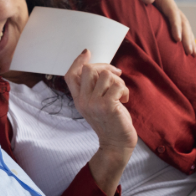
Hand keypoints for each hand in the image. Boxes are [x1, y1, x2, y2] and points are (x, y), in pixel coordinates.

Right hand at [65, 50, 136, 195]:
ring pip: (105, 75)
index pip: (70, 75)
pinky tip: (125, 100)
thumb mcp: (95, 105)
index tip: (87, 52)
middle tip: (116, 74)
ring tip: (121, 92)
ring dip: (118, 80)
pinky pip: (117, 85)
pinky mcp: (108, 106)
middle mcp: (83, 100)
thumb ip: (93, 90)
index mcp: (78, 99)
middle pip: (88, 69)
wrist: (116, 143)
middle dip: (105, 67)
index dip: (77, 61)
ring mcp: (94, 103)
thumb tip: (102, 69)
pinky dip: (124, 90)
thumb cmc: (110, 122)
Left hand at [114, 0, 195, 57]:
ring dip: (189, 40)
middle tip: (190, 53)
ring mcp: (167, 10)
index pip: (172, 12)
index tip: (177, 40)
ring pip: (183, 26)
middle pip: (182, 21)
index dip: (176, 26)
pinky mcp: (164, 18)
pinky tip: (188, 51)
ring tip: (195, 56)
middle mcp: (168, 2)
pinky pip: (177, 28)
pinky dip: (184, 39)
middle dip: (187, 37)